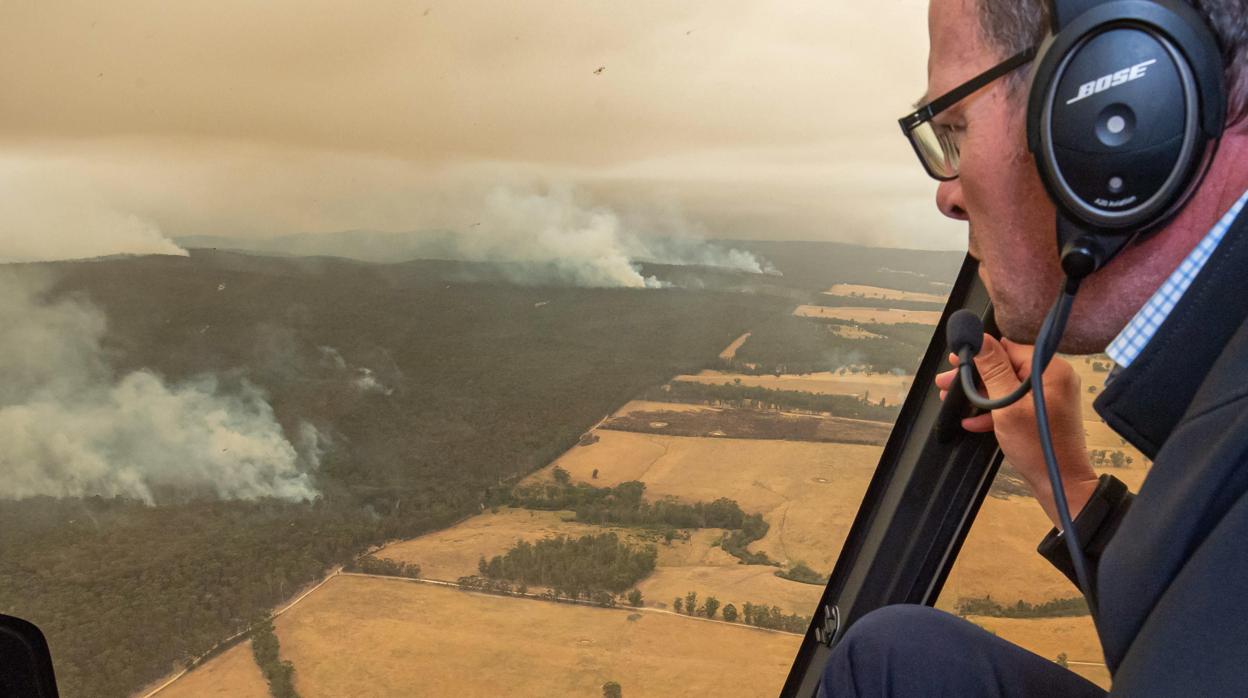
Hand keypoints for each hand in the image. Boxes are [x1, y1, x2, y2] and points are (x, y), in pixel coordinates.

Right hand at [935, 334, 1099, 528]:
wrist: (1060, 485)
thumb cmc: (1036, 445)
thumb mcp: (1007, 405)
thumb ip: (993, 369)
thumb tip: (979, 337)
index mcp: (1050, 369)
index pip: (1010, 348)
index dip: (981, 353)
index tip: (955, 360)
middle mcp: (1052, 377)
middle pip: (1006, 366)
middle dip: (975, 375)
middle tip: (945, 381)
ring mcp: (1048, 396)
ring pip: (1006, 385)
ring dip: (979, 393)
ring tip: (949, 398)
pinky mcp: (1041, 412)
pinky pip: (1014, 402)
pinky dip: (993, 409)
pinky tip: (971, 420)